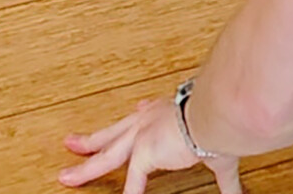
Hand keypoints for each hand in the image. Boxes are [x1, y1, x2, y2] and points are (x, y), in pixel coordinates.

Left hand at [61, 96, 241, 193]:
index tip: (131, 115)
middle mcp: (148, 120)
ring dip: (86, 168)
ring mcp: (142, 135)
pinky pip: (131, 182)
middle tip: (71, 142)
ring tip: (66, 178)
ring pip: (106, 155)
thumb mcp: (220, 151)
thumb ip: (226, 181)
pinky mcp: (144, 152)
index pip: (141, 116)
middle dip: (90, 140)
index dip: (134, 119)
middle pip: (111, 134)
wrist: (216, 112)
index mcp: (164, 112)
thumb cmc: (219, 120)